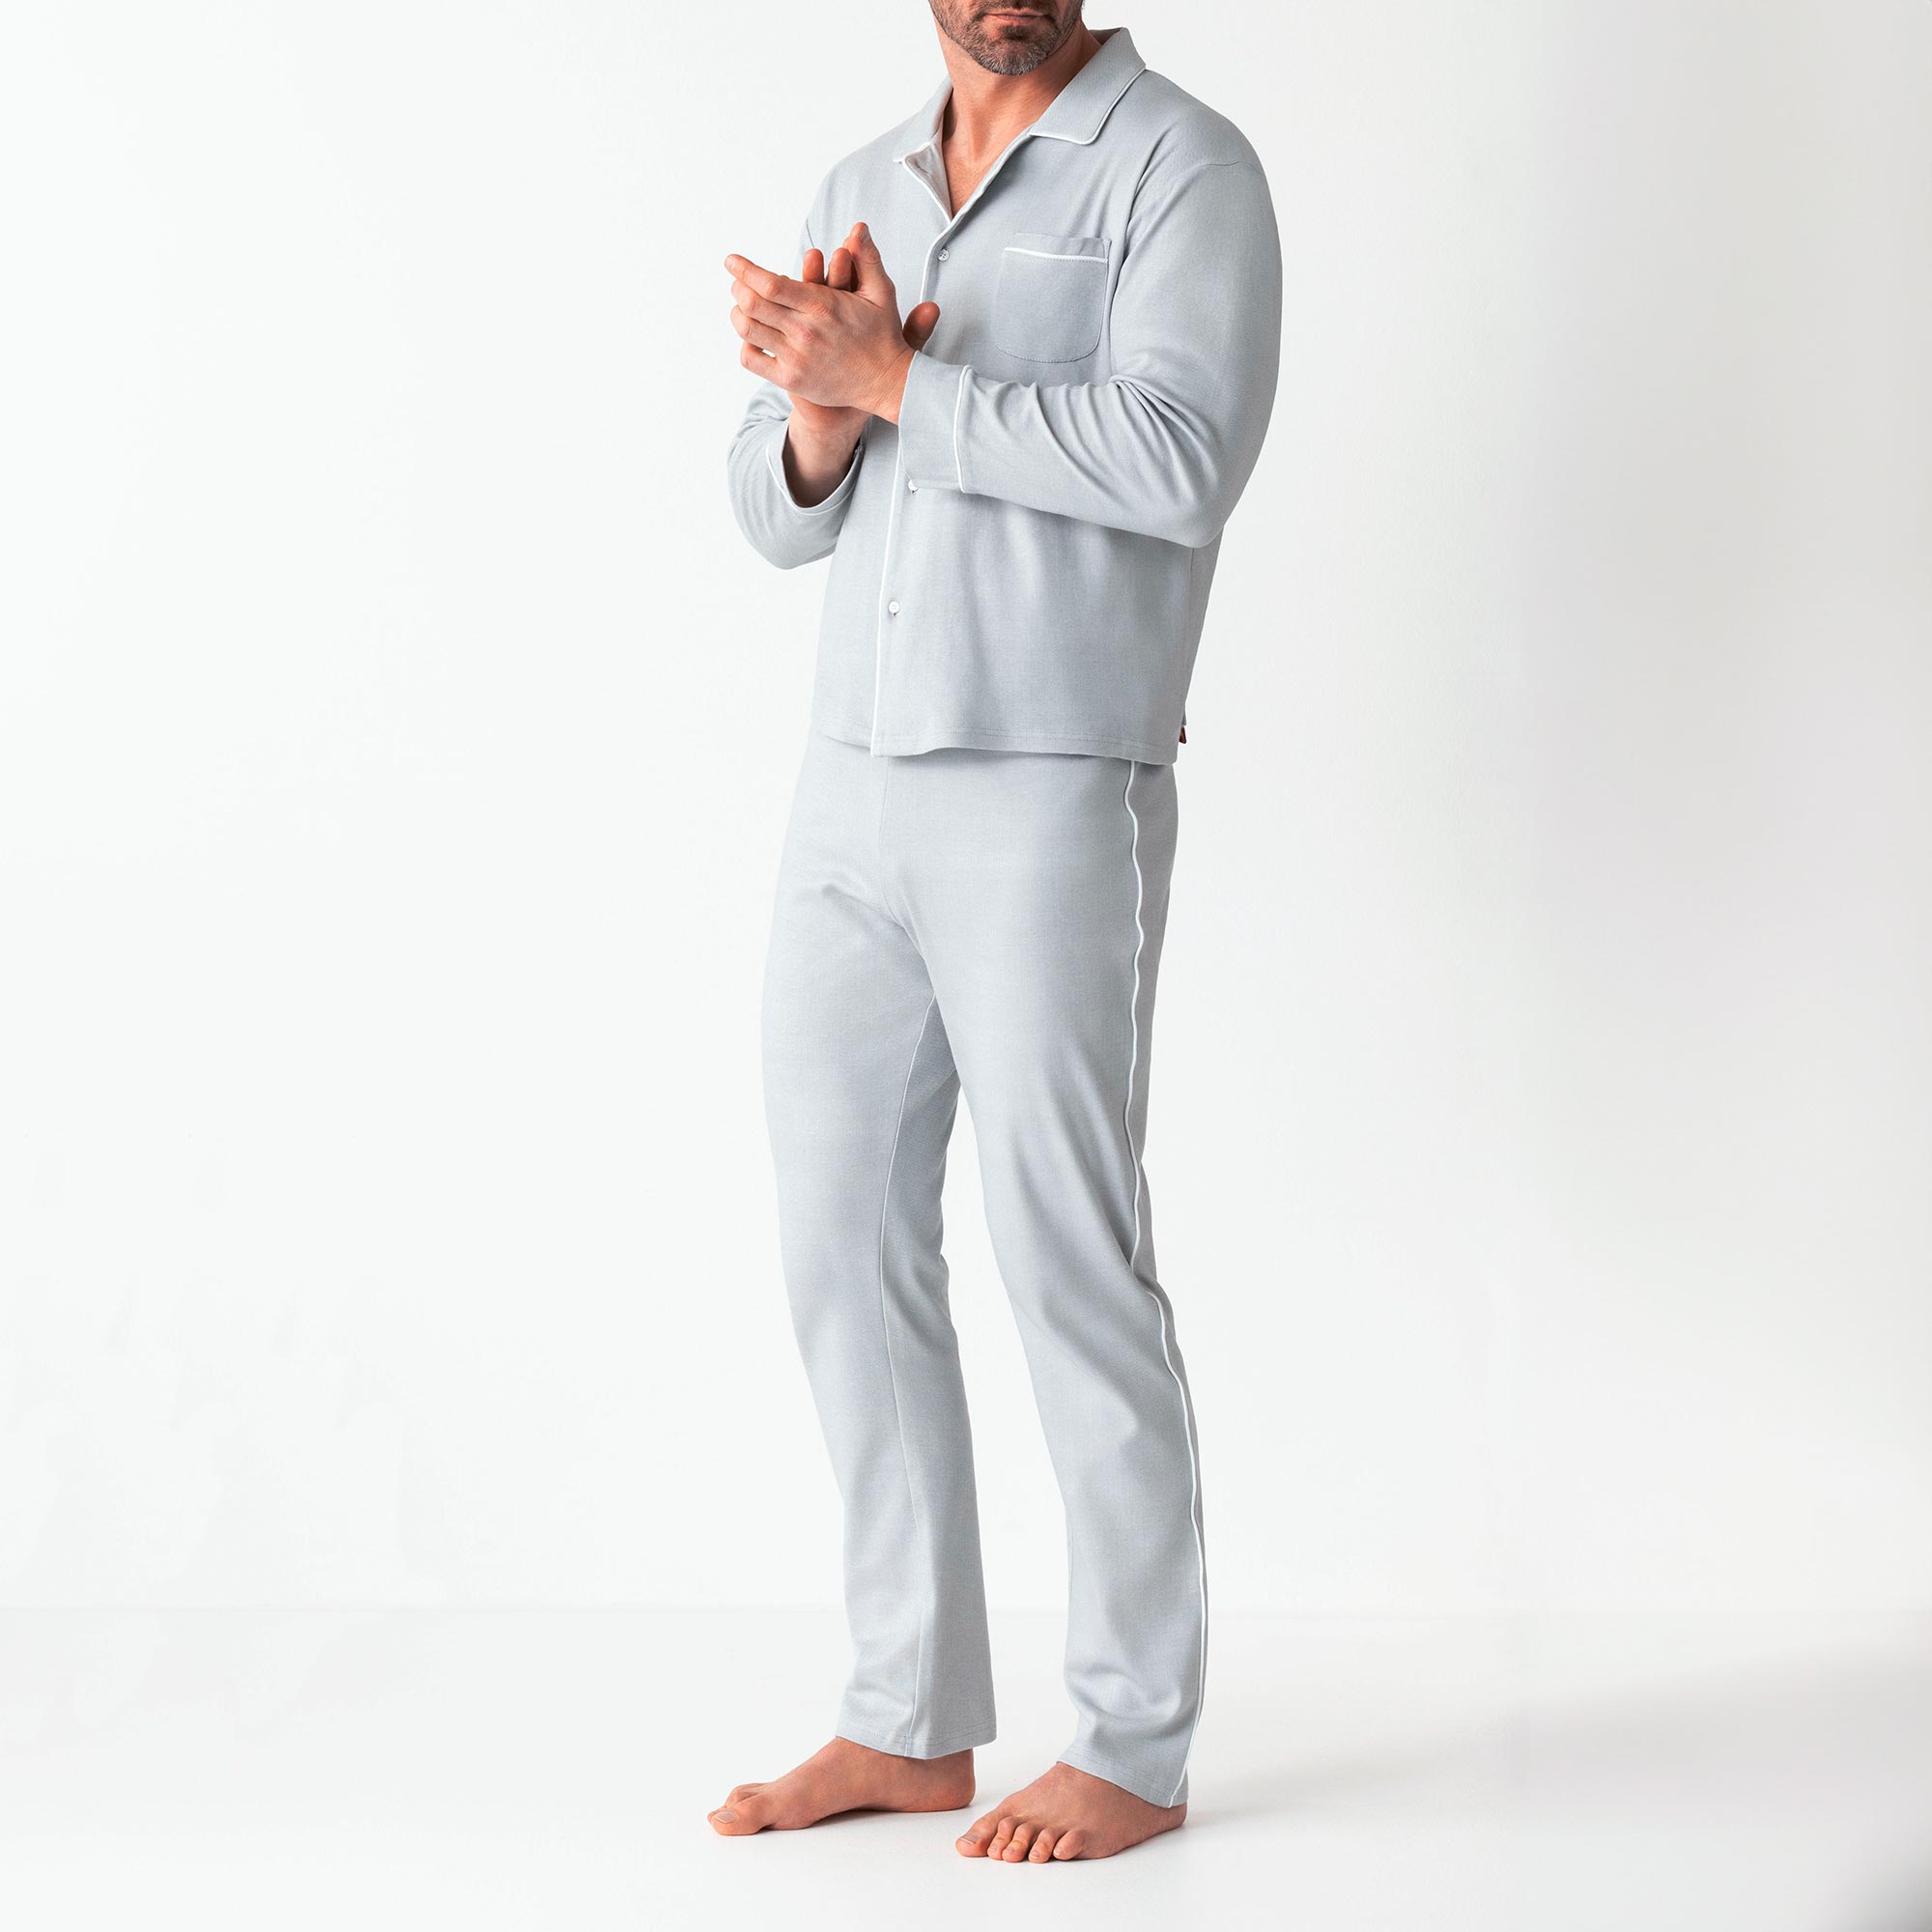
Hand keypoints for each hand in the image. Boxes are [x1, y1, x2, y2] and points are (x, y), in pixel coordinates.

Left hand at [728, 223, 939, 425]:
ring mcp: (796, 358)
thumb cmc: (882, 335)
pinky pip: (752, 359)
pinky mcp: (792, 379)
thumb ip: (867, 258)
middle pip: (753, 304)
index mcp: (821, 306)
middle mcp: (805, 332)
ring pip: (749, 330)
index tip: (732, 261)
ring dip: (738, 313)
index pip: (770, 284)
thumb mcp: (880, 293)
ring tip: (741, 306)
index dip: (746, 270)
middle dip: (739, 288)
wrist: (887, 383)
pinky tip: (752, 336)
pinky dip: (745, 345)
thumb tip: (859, 228)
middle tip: (738, 282)